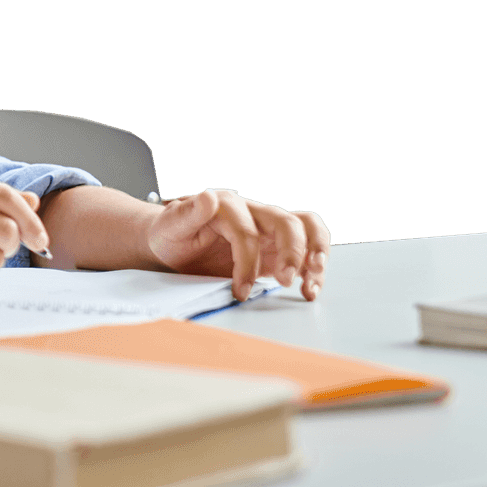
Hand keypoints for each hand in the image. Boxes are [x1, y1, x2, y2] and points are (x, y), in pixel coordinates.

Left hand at [146, 188, 330, 301]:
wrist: (173, 244)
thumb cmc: (170, 233)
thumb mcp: (170, 225)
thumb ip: (188, 213)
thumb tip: (207, 196)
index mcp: (227, 206)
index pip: (246, 231)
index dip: (246, 262)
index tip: (239, 290)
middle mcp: (252, 213)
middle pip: (286, 222)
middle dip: (292, 253)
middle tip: (285, 282)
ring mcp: (267, 230)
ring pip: (306, 228)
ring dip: (316, 253)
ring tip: (311, 283)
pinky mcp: (276, 248)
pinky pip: (307, 247)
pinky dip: (314, 266)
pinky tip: (310, 286)